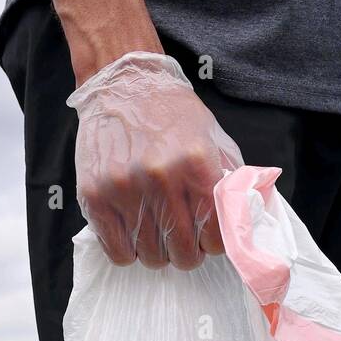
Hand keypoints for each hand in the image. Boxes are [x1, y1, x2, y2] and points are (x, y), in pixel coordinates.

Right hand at [67, 52, 242, 269]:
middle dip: (187, 252)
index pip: (215, 238)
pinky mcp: (95, 197)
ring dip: (157, 251)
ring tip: (155, 228)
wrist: (122, 83)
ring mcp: (125, 190)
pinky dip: (129, 250)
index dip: (213, 243)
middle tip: (180, 236)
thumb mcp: (213, 138)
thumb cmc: (171, 114)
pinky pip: (119, 252)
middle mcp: (162, 179)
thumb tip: (245, 225)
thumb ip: (232, 182)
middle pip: (183, 255)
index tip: (205, 235)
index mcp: (197, 165)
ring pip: (152, 258)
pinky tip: (133, 231)